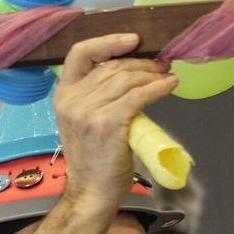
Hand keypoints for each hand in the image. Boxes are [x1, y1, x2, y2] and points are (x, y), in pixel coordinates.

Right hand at [54, 34, 177, 215]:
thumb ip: (97, 98)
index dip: (107, 41)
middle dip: (141, 62)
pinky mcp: (108, 122)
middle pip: (112, 66)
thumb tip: (131, 76)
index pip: (79, 54)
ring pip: (127, 79)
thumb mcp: (85, 122)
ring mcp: (88, 111)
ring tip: (167, 75)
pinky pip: (139, 96)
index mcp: (63, 96)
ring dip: (152, 74)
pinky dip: (158, 88)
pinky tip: (170, 86)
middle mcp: (72, 100)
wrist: (92, 193)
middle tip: (162, 64)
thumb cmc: (94, 161)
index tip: (132, 40)